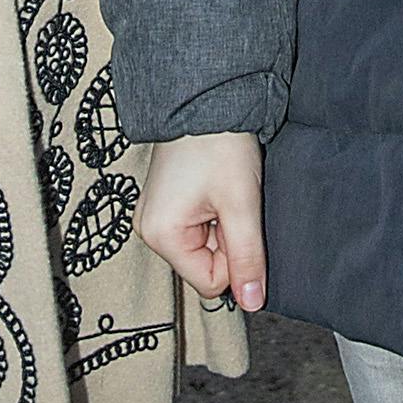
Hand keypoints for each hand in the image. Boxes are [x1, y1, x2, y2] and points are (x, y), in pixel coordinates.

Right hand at [138, 132, 266, 312]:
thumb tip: (252, 303)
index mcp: (161, 235)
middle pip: (205, 265)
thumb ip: (247, 257)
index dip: (235, 259)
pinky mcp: (165, 204)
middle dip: (227, 240)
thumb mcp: (241, 204)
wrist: (204, 98)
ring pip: (204, 247)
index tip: (238, 220)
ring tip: (223, 190)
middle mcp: (150, 230)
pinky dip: (214, 214)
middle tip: (232, 201)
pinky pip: (196, 229)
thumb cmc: (220, 145)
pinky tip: (216, 188)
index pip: (210, 282)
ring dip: (222, 225)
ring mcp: (155, 216)